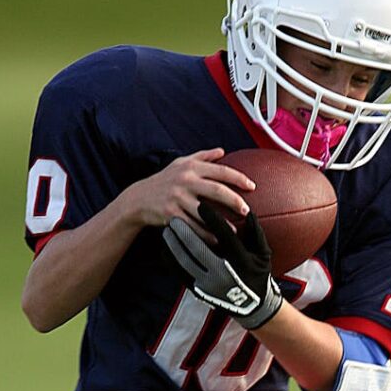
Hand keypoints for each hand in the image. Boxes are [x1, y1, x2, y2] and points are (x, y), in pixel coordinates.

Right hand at [128, 149, 254, 234]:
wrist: (139, 198)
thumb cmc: (164, 180)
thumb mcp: (181, 164)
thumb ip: (203, 157)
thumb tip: (222, 151)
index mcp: (191, 168)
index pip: (220, 171)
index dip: (238, 178)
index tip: (251, 186)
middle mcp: (185, 181)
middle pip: (216, 190)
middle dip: (234, 200)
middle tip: (246, 210)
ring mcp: (178, 198)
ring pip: (205, 212)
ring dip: (222, 223)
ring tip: (235, 230)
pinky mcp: (171, 214)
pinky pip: (193, 226)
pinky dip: (206, 234)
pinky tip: (217, 238)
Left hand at [163, 204, 282, 329]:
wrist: (253, 307)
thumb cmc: (258, 275)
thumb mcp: (263, 255)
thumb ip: (256, 234)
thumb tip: (250, 214)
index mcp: (240, 261)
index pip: (223, 236)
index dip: (212, 219)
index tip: (202, 205)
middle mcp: (222, 273)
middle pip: (197, 248)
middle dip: (184, 231)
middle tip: (175, 217)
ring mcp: (209, 284)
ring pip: (185, 261)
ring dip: (174, 244)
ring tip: (167, 230)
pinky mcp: (200, 292)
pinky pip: (181, 275)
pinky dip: (171, 262)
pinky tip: (165, 250)